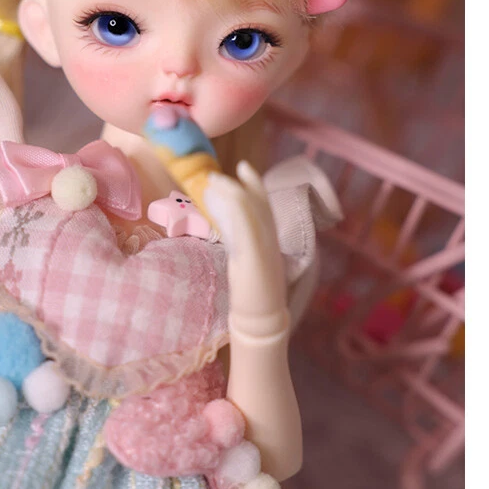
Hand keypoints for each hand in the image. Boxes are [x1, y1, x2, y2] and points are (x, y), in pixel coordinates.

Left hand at [203, 161, 289, 334]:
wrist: (262, 323)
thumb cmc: (252, 294)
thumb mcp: (248, 260)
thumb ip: (243, 241)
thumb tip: (230, 226)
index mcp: (268, 240)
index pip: (264, 206)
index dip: (256, 185)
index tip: (243, 166)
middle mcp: (271, 241)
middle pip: (262, 204)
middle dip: (248, 184)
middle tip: (235, 166)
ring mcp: (265, 250)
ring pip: (255, 213)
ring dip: (237, 194)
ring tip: (217, 180)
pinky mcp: (257, 261)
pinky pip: (251, 231)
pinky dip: (242, 213)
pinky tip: (232, 200)